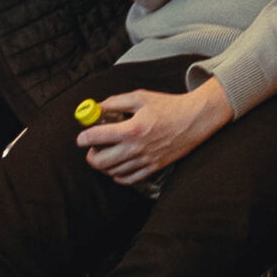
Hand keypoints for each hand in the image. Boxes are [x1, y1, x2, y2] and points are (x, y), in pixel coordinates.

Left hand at [78, 81, 230, 185]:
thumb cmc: (169, 106)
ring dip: (104, 164)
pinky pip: (128, 179)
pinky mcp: (153, 168)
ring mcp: (145, 160)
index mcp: (131, 128)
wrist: (195, 119)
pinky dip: (118, 175)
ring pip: (112, 171)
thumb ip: (115, 102)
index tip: (82, 137)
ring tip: (107, 153)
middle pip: (100, 161)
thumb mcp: (140, 97)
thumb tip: (96, 107)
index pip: (96, 137)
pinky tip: (118, 165)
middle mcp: (136, 148)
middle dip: (90, 155)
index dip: (83, 137)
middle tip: (92, 147)